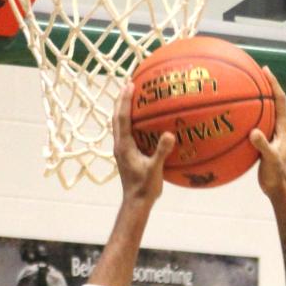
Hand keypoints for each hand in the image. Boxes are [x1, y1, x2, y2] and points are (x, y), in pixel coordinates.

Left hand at [112, 84, 173, 204]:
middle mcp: (120, 145)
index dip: (126, 100)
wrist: (136, 203)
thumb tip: (169, 135)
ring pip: (118, 124)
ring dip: (123, 108)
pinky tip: (140, 119)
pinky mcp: (125, 154)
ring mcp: (121, 150)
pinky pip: (125, 132)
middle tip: (129, 83)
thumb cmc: (145, 188)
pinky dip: (129, 120)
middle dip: (121, 99)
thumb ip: (161, 152)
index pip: (123, 118)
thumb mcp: (155, 170)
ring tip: (131, 96)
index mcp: (124, 146)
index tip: (130, 84)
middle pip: (116, 116)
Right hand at [250, 71, 285, 197]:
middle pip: (272, 100)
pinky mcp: (265, 142)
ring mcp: (272, 134)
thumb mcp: (271, 160)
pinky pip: (255, 124)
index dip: (273, 83)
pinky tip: (234, 117)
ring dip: (256, 99)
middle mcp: (279, 127)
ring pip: (264, 111)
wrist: (280, 189)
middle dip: (264, 84)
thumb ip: (263, 146)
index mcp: (284, 127)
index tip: (265, 70)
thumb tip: (253, 133)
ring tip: (243, 87)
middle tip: (254, 70)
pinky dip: (246, 117)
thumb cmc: (278, 175)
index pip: (280, 99)